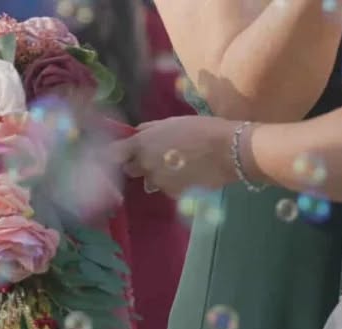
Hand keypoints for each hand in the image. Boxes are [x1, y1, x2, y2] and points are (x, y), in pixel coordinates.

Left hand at [108, 115, 239, 196]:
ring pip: (150, 180)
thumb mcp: (174, 122)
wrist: (228, 151)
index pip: (113, 153)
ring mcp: (158, 181)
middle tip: (157, 156)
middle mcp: (145, 164)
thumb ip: (151, 128)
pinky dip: (174, 183)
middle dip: (139, 164)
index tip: (120, 154)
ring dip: (158, 175)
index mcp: (142, 143)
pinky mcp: (172, 194)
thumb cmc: (202, 130)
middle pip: (130, 169)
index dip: (115, 154)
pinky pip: (167, 189)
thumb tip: (136, 131)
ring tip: (180, 165)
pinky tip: (190, 174)